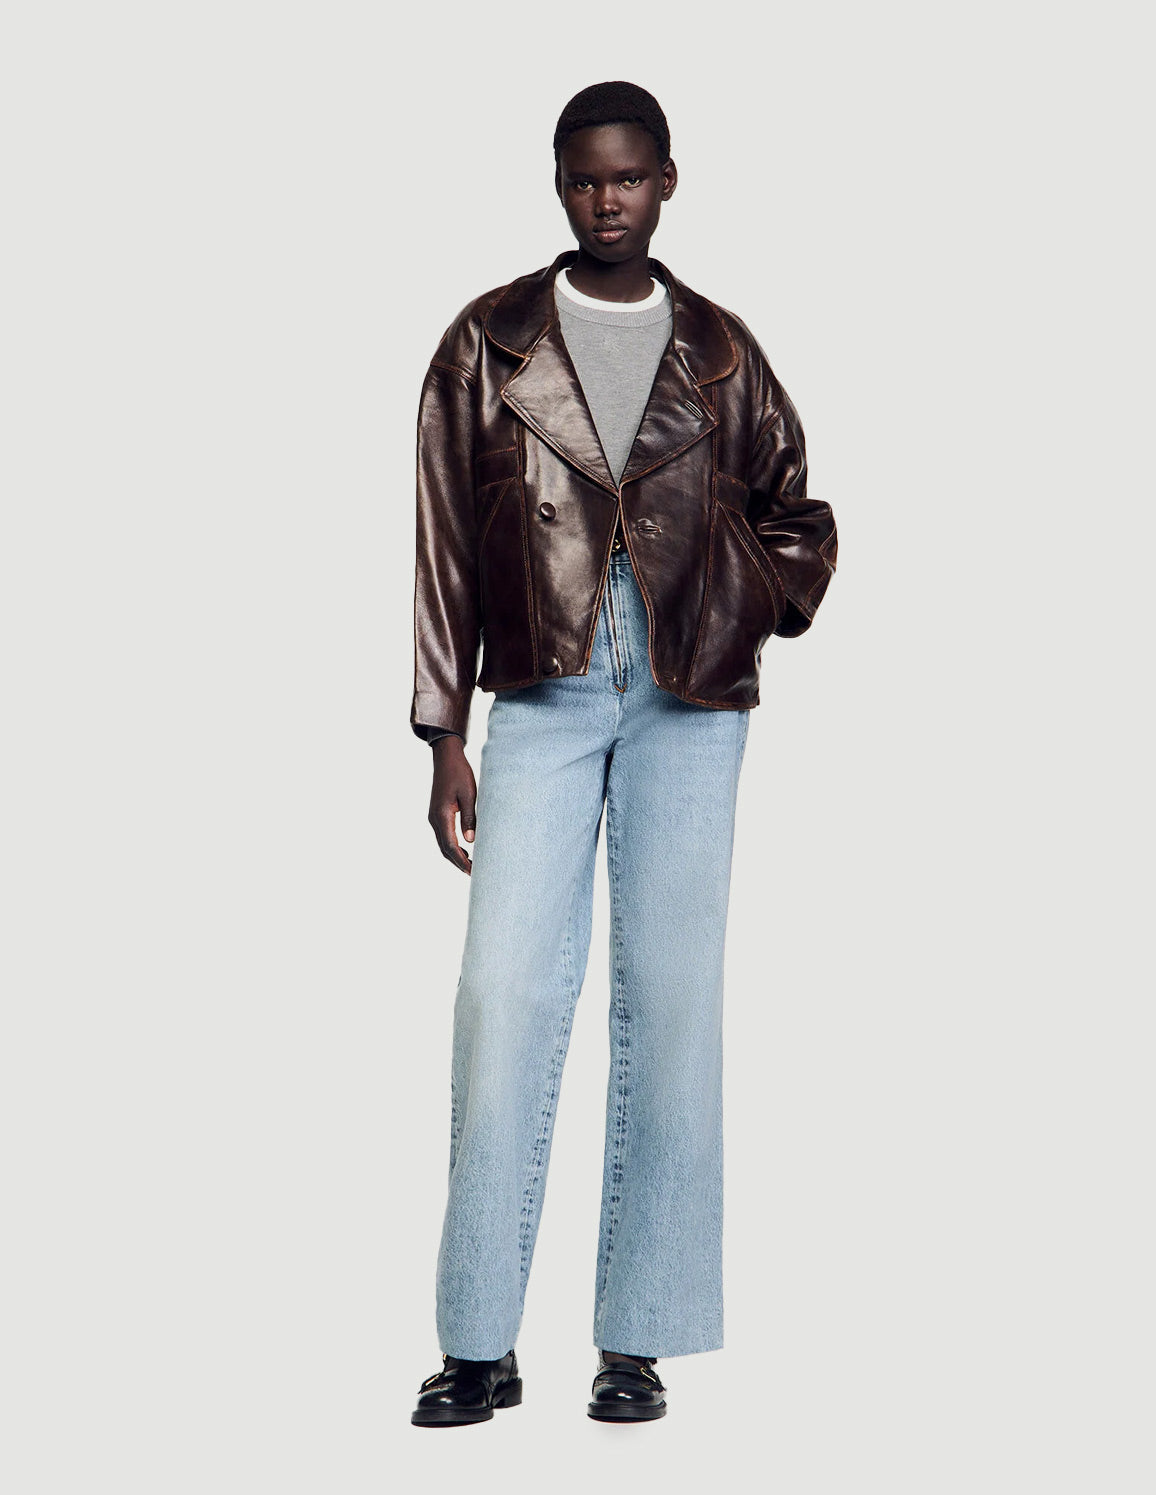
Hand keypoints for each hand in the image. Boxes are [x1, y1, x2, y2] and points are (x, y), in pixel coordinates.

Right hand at [428, 735, 476, 874]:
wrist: (446, 758)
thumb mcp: (469, 794)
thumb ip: (470, 818)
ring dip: (455, 856)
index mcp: (441, 816)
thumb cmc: (459, 773)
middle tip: (475, 874)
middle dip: (459, 863)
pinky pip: (444, 836)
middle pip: (445, 849)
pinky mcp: (437, 814)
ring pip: (443, 844)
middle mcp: (434, 819)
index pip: (451, 846)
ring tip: (471, 865)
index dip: (462, 861)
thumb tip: (471, 841)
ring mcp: (434, 817)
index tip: (474, 872)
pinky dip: (453, 847)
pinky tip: (465, 850)